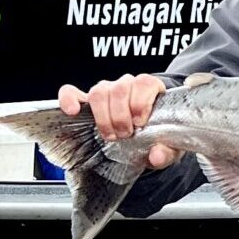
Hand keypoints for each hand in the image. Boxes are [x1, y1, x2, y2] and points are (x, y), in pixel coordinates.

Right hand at [59, 74, 178, 167]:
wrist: (145, 136)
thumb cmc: (158, 135)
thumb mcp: (169, 145)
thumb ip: (167, 151)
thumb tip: (157, 156)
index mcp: (150, 89)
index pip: (144, 83)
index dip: (141, 102)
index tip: (140, 122)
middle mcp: (128, 85)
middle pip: (120, 89)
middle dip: (121, 116)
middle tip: (125, 134)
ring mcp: (106, 91)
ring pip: (99, 91)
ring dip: (103, 116)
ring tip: (111, 134)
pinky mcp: (87, 101)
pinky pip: (72, 92)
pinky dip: (70, 99)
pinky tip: (73, 111)